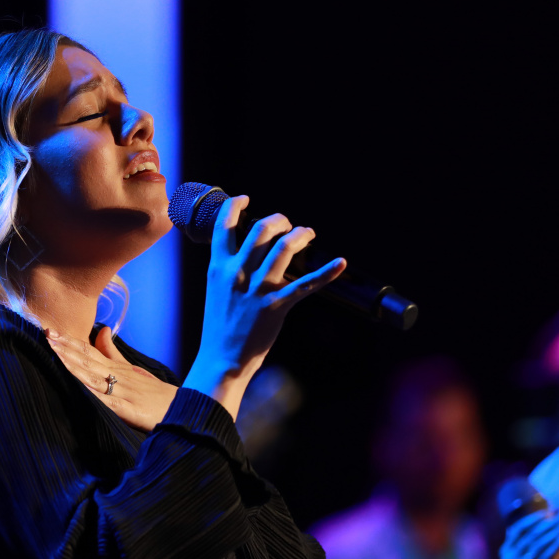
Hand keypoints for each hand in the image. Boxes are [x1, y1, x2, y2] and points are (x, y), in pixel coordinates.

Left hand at [47, 326, 177, 431]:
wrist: (181, 411)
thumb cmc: (155, 393)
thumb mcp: (134, 369)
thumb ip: (114, 353)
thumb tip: (103, 330)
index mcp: (119, 368)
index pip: (91, 352)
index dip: (71, 342)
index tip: (52, 331)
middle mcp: (119, 377)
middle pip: (89, 360)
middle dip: (66, 348)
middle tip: (47, 334)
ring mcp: (124, 392)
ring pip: (95, 377)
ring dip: (74, 365)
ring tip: (57, 353)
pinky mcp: (130, 411)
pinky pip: (109, 402)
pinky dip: (94, 394)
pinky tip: (80, 387)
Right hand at [184, 196, 345, 417]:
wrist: (221, 359)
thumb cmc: (219, 327)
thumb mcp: (217, 291)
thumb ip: (229, 271)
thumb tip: (245, 254)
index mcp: (218, 268)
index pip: (224, 227)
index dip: (235, 207)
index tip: (245, 200)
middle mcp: (237, 273)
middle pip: (261, 229)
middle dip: (279, 220)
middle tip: (287, 225)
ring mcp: (258, 289)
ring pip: (284, 247)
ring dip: (301, 234)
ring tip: (307, 233)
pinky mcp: (276, 306)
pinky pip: (306, 284)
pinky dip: (327, 272)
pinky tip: (341, 262)